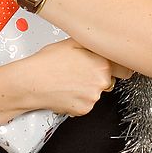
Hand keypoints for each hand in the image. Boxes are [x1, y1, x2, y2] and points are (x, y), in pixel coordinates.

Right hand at [18, 39, 132, 116]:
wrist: (31, 81)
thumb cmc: (47, 62)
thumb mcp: (72, 42)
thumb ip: (93, 43)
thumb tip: (103, 42)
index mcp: (102, 64)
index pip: (120, 67)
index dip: (109, 65)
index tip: (101, 65)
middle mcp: (101, 82)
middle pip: (107, 80)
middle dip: (95, 76)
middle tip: (77, 71)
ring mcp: (93, 98)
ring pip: (95, 92)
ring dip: (86, 88)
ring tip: (68, 80)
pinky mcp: (83, 110)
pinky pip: (85, 104)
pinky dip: (77, 99)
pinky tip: (66, 90)